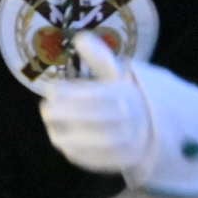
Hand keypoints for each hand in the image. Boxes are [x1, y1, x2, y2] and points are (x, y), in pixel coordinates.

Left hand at [39, 34, 156, 175]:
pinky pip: (100, 160)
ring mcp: (130, 141)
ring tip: (52, 130)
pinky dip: (80, 154)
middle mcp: (131, 118)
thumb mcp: (114, 74)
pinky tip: (65, 146)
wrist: (151, 125)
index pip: (95, 94)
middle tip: (45, 110)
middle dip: (65, 114)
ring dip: (69, 136)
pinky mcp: (125, 160)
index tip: (50, 90)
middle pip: (94, 118)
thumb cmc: (122, 95)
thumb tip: (80, 37)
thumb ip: (97, 57)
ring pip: (96, 142)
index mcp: (125, 94)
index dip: (69, 93)